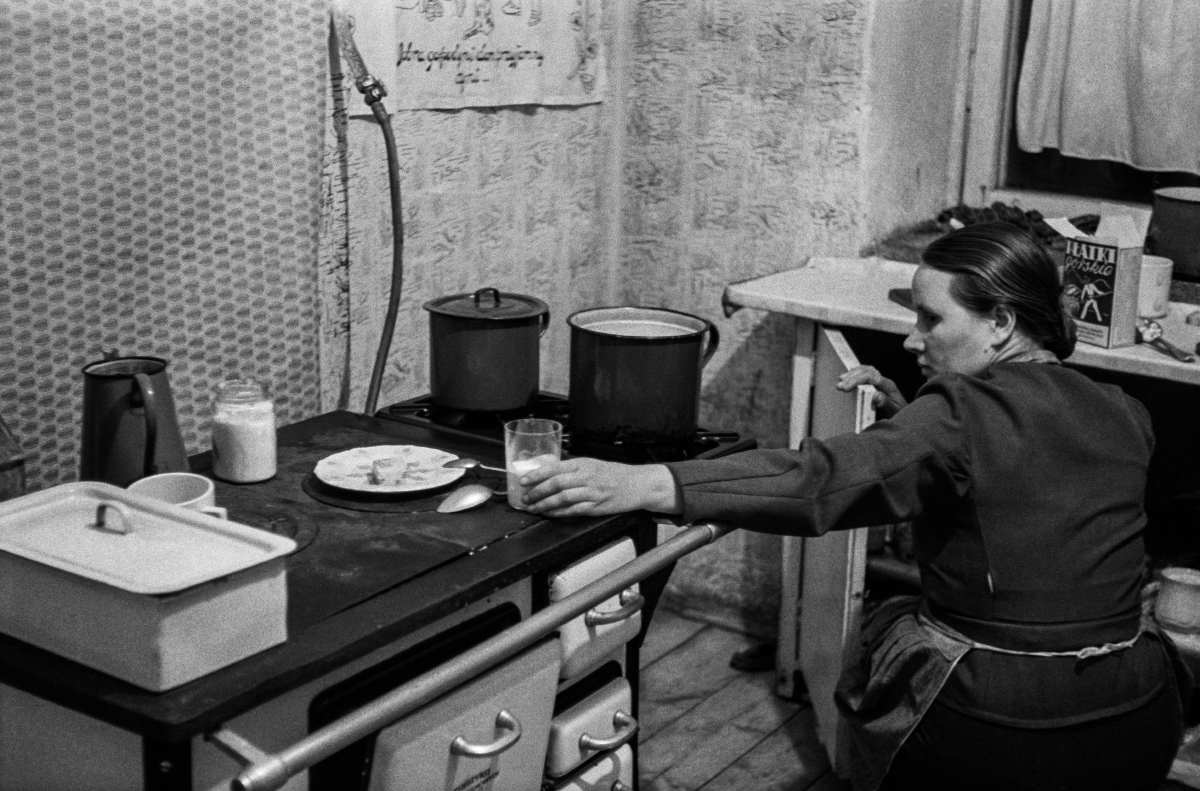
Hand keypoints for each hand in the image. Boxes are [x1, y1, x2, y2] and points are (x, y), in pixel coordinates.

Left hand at [520, 458, 679, 517]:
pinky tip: (549, 514)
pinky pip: (573, 511)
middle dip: (536, 492)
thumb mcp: (592, 464)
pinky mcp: (597, 507)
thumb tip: (548, 472)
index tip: (523, 480)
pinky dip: (559, 513)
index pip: (554, 467)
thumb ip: (572, 469)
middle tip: (525, 498)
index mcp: (583, 464)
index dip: (536, 475)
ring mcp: (592, 493)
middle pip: (556, 484)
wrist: (639, 484)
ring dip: (544, 504)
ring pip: (562, 498)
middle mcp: (587, 476)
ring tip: (533, 508)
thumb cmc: (615, 473)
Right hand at [837, 365, 906, 417]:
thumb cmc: (901, 414)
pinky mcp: (878, 384)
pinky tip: (849, 377)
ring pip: (866, 370)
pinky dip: (856, 373)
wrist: (909, 415)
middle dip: (851, 377)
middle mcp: (885, 381)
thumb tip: (875, 396)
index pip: (870, 377)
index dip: (856, 380)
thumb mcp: (895, 412)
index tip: (844, 388)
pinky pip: (867, 374)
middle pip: (867, 371)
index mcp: (888, 386)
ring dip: (853, 373)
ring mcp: (882, 381)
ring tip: (841, 379)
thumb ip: (886, 403)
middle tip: (838, 386)